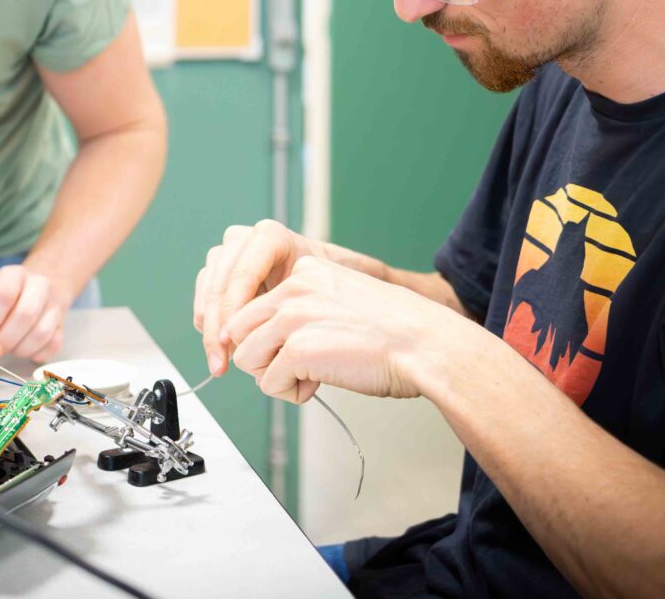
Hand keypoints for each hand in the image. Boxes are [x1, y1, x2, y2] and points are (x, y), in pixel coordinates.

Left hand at [0, 264, 71, 361]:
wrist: (34, 292)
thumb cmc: (0, 299)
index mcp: (13, 275)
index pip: (3, 295)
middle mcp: (39, 285)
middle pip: (25, 315)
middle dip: (3, 340)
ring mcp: (54, 306)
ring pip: (40, 334)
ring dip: (18, 349)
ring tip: (6, 347)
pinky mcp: (62, 327)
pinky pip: (51, 347)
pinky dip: (34, 354)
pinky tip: (22, 348)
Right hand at [194, 219, 323, 375]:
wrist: (314, 277)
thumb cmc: (319, 283)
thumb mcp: (318, 290)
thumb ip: (298, 307)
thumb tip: (274, 340)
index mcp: (269, 236)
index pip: (243, 274)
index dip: (233, 310)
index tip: (233, 342)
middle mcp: (241, 240)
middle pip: (219, 286)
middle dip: (217, 329)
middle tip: (221, 364)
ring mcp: (224, 255)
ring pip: (206, 295)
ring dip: (209, 332)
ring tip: (220, 364)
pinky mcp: (213, 272)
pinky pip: (202, 302)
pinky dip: (208, 328)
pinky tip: (220, 351)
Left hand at [220, 256, 474, 403]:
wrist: (426, 346)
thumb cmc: (395, 333)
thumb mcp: (341, 301)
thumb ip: (305, 309)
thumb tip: (270, 340)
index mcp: (305, 271)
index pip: (253, 308)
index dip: (269, 338)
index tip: (294, 350)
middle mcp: (293, 288)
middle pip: (238, 331)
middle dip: (262, 356)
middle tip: (296, 369)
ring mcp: (292, 317)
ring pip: (245, 358)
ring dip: (274, 376)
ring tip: (310, 376)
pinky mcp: (296, 349)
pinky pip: (268, 383)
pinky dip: (291, 393)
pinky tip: (320, 384)